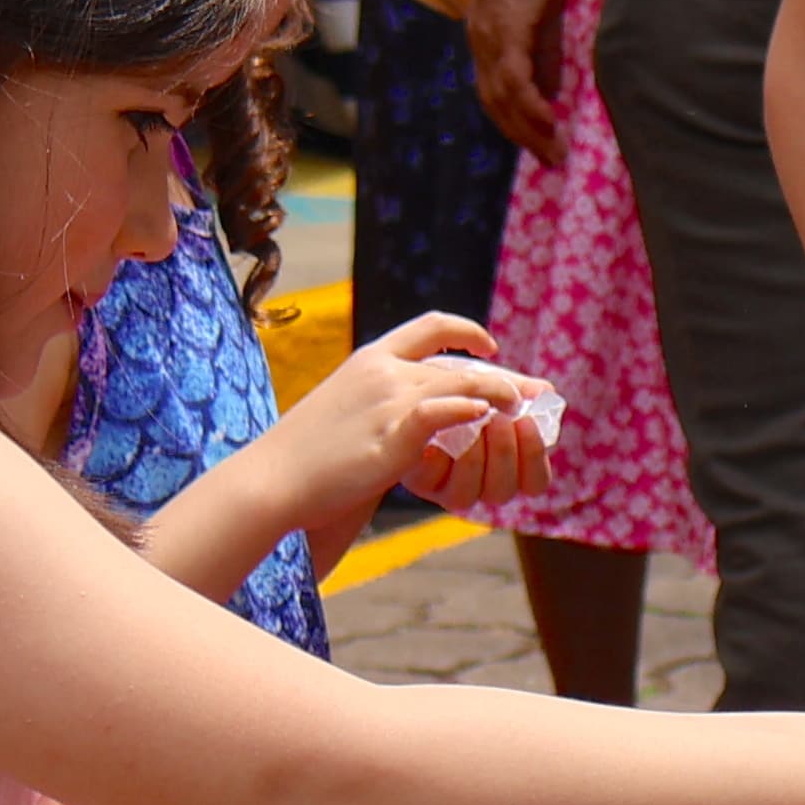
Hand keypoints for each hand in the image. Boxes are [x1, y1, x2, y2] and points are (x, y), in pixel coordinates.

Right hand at [274, 313, 546, 527]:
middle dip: (499, 374)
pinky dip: (472, 409)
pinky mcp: (392, 434)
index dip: (464, 331)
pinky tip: (490, 417)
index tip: (490, 346)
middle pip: (455, 361)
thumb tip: (408, 420)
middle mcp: (382, 371)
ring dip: (498, 393)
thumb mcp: (343, 412)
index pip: (427, 327)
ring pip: (459, 383)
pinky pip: (443, 412)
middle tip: (531, 389)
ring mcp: (387, 401)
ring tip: (522, 407)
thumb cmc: (306, 455)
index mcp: (369, 360)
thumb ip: (378, 405)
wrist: (273, 477)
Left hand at [468, 0, 572, 160]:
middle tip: (549, 159)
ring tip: (555, 151)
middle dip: (522, 135)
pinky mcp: (506, 34)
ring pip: (504, 99)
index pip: (495, 91)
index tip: (538, 141)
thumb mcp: (543, 16)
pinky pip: (515, 83)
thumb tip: (553, 92)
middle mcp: (481, 43)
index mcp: (486, 38)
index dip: (514, 120)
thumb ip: (545, 56)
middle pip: (495, 103)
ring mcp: (490, 40)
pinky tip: (549, 124)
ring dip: (530, 129)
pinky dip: (531, 107)